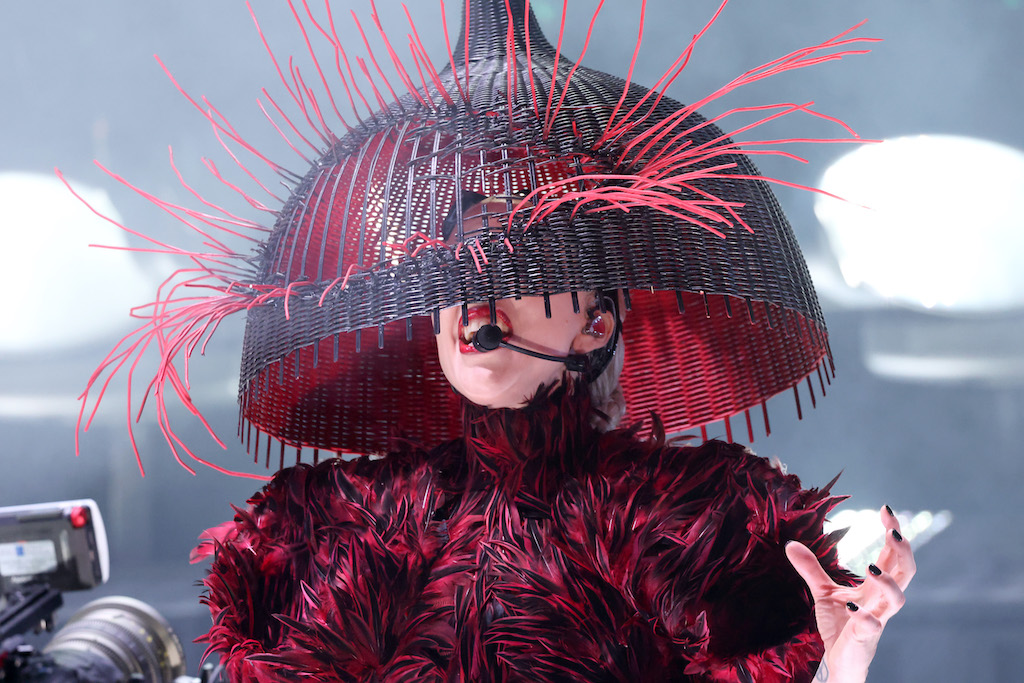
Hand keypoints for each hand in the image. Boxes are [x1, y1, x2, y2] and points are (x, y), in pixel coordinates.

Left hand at [786, 505, 915, 682]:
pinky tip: (852, 606)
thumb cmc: (840, 625)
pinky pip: (871, 626)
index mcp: (875, 586)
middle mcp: (881, 600)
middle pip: (906, 573)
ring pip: (897, 600)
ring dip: (888, 583)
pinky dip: (864, 616)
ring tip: (870, 567)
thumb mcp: (823, 591)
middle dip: (903, 551)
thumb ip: (811, 568)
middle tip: (892, 531)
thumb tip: (791, 543)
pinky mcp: (864, 637)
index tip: (886, 509)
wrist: (838, 659)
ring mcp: (877, 618)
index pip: (892, 556)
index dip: (893, 533)